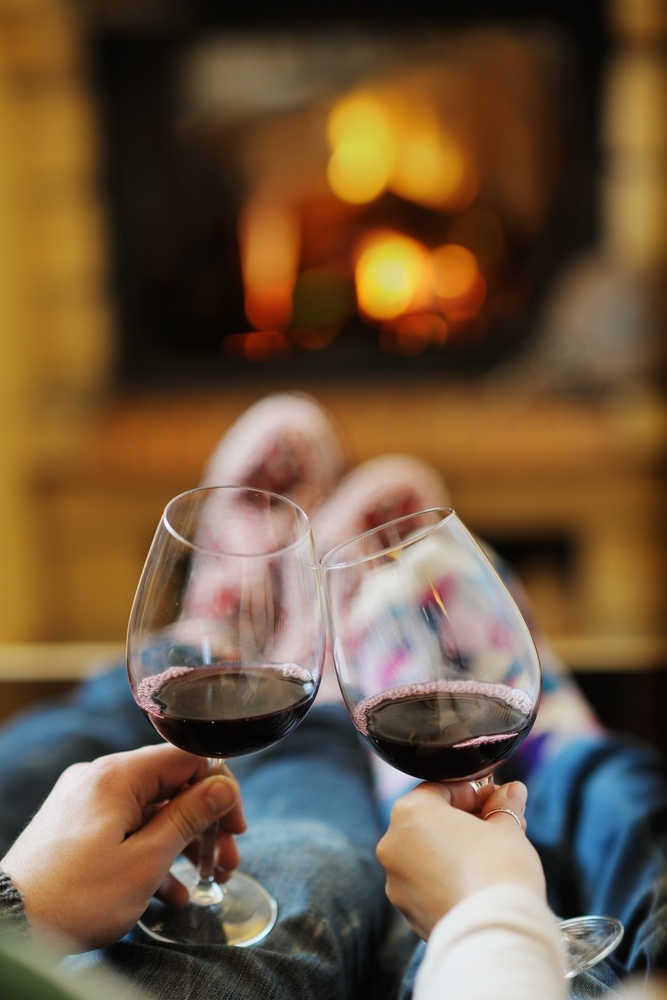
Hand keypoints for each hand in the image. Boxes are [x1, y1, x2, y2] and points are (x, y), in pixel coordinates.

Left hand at [1, 744, 245, 950]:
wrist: (9, 927)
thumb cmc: (77, 896)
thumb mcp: (146, 860)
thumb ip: (189, 817)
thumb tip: (223, 786)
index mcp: (118, 775)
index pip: (188, 758)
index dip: (220, 790)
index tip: (236, 828)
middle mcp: (100, 778)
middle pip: (171, 786)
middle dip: (204, 824)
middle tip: (227, 863)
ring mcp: (85, 803)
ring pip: (150, 811)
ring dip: (183, 843)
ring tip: (207, 880)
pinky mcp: (74, 829)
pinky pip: (125, 830)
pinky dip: (151, 853)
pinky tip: (172, 892)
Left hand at [376, 780, 545, 940]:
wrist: (497, 933)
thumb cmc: (498, 871)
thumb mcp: (506, 827)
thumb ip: (503, 806)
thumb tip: (511, 792)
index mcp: (410, 812)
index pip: (441, 788)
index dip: (474, 793)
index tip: (496, 802)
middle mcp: (393, 844)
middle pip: (432, 821)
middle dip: (467, 822)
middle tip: (500, 828)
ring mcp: (397, 882)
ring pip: (427, 854)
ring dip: (455, 851)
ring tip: (491, 858)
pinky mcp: (408, 912)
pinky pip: (427, 885)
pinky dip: (447, 880)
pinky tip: (476, 885)